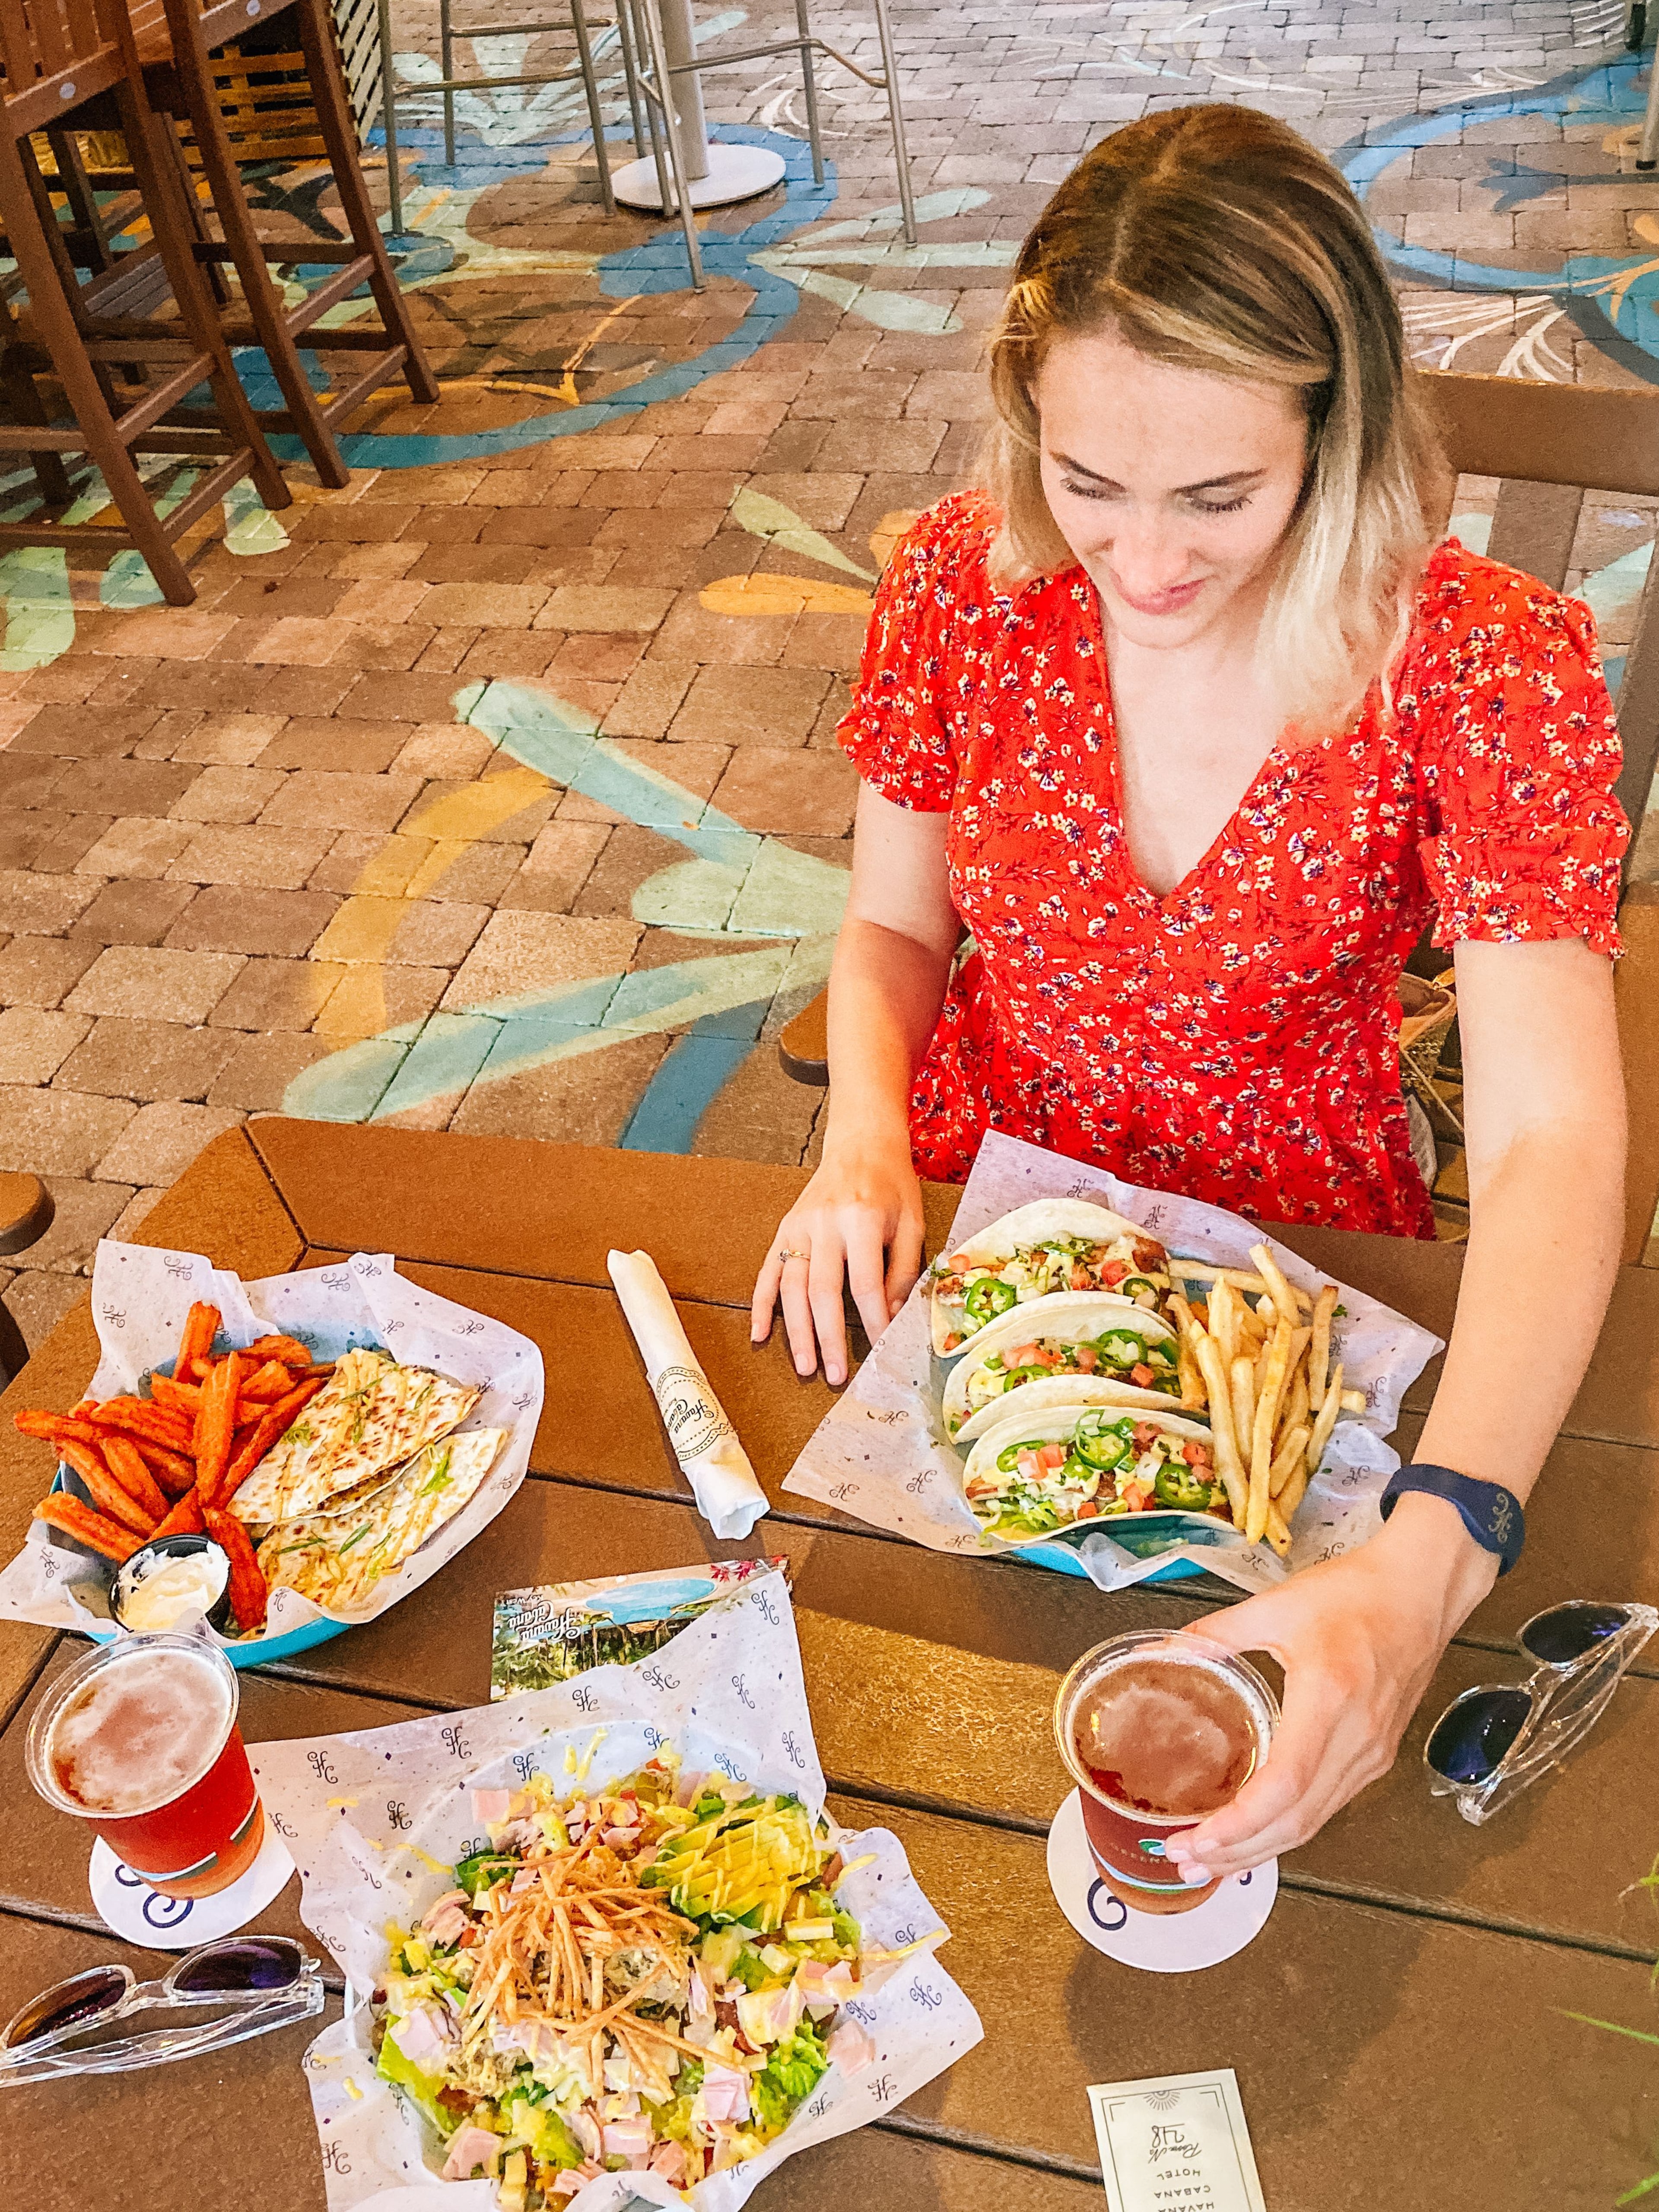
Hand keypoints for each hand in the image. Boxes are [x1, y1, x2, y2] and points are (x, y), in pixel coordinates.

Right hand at [751, 1144, 925, 1386]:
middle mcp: (825, 1225)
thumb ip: (904, 1270)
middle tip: (836, 1376)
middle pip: (822, 1292)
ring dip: (795, 1332)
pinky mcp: (784, 1228)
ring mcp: (798, 1227)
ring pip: (791, 1288)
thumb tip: (892, 1317)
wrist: (861, 1144)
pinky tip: (759, 1334)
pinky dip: (760, 1305)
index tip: (879, 1350)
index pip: (865, 1284)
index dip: (872, 1321)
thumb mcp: (912, 1223)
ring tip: (805, 1367)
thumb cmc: (892, 1186)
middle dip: (828, 1339)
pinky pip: (767, 1271)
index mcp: (861, 1220)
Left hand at [1162, 1496, 1499, 1882]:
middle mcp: (1356, 1739)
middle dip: (1237, 1850)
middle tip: (1184, 1859)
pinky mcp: (1377, 1756)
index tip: (1193, 1837)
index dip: (1237, 1823)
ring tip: (1211, 1858)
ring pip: (1314, 1822)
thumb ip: (1217, 1632)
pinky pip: (1329, 1806)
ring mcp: (1372, 1754)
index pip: (1283, 1786)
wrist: (1422, 1590)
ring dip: (1261, 1848)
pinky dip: (1289, 1827)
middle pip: (1296, 1821)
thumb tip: (1164, 1652)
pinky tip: (1257, 1831)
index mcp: (1328, 1700)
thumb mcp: (1277, 1605)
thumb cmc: (1357, 1594)